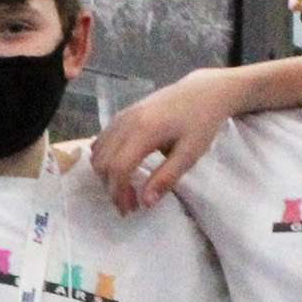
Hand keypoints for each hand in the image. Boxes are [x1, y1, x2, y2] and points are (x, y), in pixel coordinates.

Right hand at [90, 70, 239, 213]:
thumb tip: (145, 203)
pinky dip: (105, 159)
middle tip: (130, 204)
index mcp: (144, 131)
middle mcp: (126, 122)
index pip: (118, 168)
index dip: (120, 193)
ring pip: (97, 152)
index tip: (132, 210)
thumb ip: (166, 177)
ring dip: (106, 175)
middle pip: (103, 162)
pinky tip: (121, 168)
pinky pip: (102, 140)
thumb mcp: (190, 154)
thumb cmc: (201, 122)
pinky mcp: (122, 114)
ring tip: (126, 188)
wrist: (204, 91)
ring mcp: (121, 116)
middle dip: (111, 188)